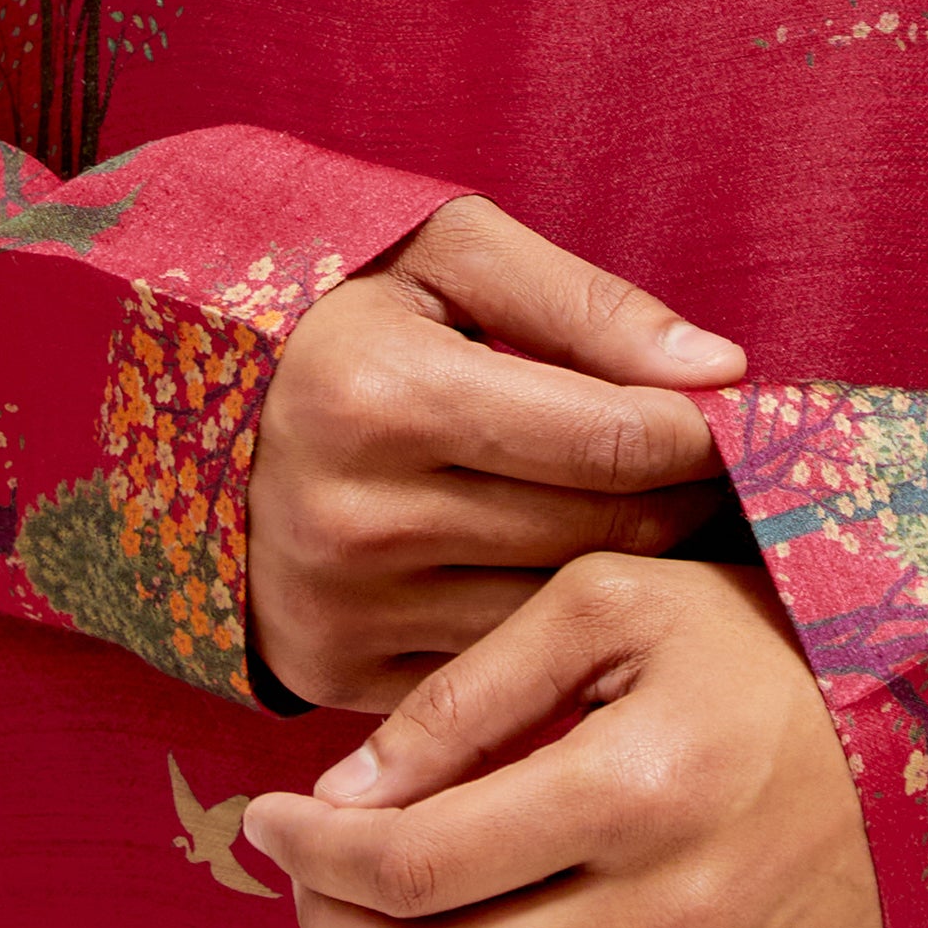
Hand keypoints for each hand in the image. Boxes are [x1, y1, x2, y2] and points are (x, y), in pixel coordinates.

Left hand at [243, 556, 884, 927]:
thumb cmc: (755, 635)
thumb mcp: (608, 603)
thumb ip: (466, 695)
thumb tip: (342, 795)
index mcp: (630, 787)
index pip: (412, 867)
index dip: (312, 855)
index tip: (270, 821)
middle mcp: (676, 913)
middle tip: (316, 877)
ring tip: (415, 922)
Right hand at [247, 196, 745, 714]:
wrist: (184, 409)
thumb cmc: (345, 311)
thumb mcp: (448, 255)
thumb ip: (586, 303)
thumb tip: (720, 368)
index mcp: (382, 394)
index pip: (605, 435)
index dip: (698, 430)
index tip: (744, 417)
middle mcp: (355, 515)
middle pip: (592, 529)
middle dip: (682, 499)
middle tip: (729, 475)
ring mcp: (340, 607)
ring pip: (554, 610)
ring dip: (631, 571)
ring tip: (673, 523)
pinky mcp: (332, 672)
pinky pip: (491, 668)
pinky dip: (550, 633)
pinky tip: (586, 586)